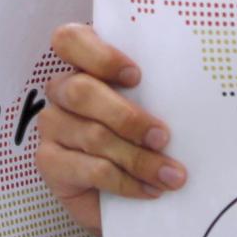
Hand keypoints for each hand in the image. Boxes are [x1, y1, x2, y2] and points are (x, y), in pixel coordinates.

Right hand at [35, 22, 187, 234]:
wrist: (130, 197)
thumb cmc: (144, 140)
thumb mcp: (151, 109)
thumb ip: (155, 93)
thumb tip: (187, 94)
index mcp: (84, 65)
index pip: (70, 40)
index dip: (100, 55)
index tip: (137, 77)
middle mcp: (62, 91)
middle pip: (82, 91)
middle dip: (128, 117)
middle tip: (163, 137)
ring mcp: (51, 126)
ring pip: (92, 135)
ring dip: (138, 158)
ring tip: (170, 175)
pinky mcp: (49, 162)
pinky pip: (90, 169)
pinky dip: (125, 181)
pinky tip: (149, 189)